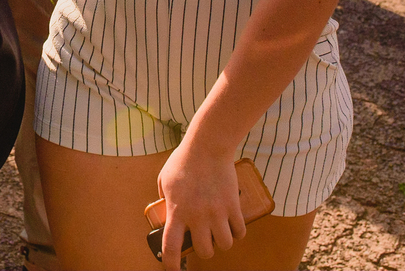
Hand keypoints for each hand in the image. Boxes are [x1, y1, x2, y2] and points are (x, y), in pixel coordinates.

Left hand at [156, 142, 245, 264]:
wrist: (208, 146)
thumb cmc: (184, 161)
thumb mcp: (164, 179)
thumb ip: (164, 198)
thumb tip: (165, 210)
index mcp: (177, 211)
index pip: (171, 246)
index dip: (171, 264)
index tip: (172, 269)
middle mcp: (197, 216)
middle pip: (204, 251)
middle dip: (204, 249)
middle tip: (203, 240)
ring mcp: (217, 212)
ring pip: (225, 245)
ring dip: (222, 242)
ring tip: (219, 232)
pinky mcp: (233, 206)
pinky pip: (239, 232)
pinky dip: (237, 232)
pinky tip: (232, 225)